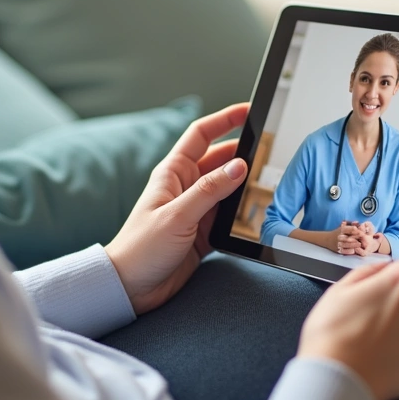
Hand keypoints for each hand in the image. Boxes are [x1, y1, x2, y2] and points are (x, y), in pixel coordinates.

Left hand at [104, 104, 249, 314]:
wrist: (129, 289)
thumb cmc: (141, 249)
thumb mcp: (177, 216)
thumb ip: (210, 190)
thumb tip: (239, 166)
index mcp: (172, 173)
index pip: (201, 135)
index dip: (224, 119)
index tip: (248, 111)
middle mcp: (185, 188)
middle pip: (219, 160)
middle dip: (243, 153)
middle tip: (268, 149)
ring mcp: (195, 210)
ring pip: (227, 189)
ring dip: (244, 186)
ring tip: (268, 181)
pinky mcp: (203, 233)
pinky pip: (228, 216)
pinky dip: (242, 214)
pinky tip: (256, 214)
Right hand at [335, 221, 363, 254]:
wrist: (327, 239)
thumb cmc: (338, 232)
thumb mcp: (343, 226)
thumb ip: (351, 224)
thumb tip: (357, 222)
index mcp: (341, 230)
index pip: (348, 229)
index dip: (354, 230)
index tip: (360, 231)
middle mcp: (339, 237)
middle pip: (347, 237)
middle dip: (355, 238)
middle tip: (362, 238)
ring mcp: (338, 244)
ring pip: (346, 245)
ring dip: (353, 245)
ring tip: (359, 244)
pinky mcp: (338, 250)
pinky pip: (344, 251)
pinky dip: (348, 251)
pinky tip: (354, 250)